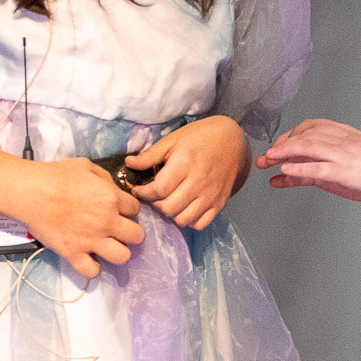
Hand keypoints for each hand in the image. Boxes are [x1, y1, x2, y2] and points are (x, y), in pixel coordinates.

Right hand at [4, 158, 144, 278]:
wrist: (32, 192)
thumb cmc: (56, 175)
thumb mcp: (86, 167)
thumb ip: (105, 179)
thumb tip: (113, 190)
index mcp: (112, 199)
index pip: (135, 209)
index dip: (129, 209)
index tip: (121, 210)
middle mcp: (107, 222)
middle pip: (136, 235)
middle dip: (132, 233)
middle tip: (121, 231)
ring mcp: (91, 240)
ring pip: (122, 256)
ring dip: (119, 252)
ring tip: (109, 246)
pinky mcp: (74, 253)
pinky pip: (91, 271)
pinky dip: (92, 268)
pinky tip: (89, 259)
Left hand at [126, 116, 249, 229]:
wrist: (232, 140)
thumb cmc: (199, 137)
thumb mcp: (172, 140)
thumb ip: (150, 155)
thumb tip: (129, 163)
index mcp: (185, 163)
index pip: (158, 189)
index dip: (143, 193)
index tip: (138, 190)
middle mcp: (199, 182)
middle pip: (169, 207)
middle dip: (155, 204)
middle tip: (153, 196)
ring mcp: (211, 195)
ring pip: (183, 219)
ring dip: (170, 214)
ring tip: (167, 202)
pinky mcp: (220, 203)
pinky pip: (200, 223)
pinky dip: (188, 220)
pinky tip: (183, 208)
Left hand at [257, 119, 360, 203]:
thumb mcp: (359, 166)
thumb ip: (337, 167)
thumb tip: (312, 174)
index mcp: (346, 136)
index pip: (312, 129)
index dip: (293, 137)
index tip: (280, 148)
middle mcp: (342, 141)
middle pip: (304, 135)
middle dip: (282, 145)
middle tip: (267, 157)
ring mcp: (342, 154)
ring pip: (306, 147)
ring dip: (283, 153)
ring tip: (266, 161)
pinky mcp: (345, 171)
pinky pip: (316, 167)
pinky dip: (297, 168)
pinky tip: (283, 171)